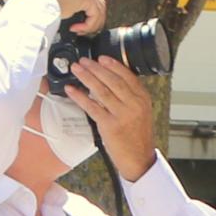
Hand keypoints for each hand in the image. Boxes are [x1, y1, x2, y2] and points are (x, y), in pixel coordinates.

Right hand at [33, 0, 102, 33]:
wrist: (34, 2)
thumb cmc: (36, 4)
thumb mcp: (51, 4)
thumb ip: (62, 7)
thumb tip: (63, 18)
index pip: (87, 0)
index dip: (86, 15)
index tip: (78, 26)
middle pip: (97, 5)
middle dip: (93, 20)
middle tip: (84, 31)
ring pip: (99, 10)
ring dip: (91, 24)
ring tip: (80, 32)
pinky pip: (95, 15)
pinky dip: (88, 25)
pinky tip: (76, 29)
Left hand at [66, 54, 159, 180]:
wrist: (138, 157)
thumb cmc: (137, 135)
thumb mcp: (141, 112)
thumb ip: (130, 97)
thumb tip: (109, 82)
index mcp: (143, 99)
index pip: (128, 77)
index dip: (114, 66)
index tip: (102, 58)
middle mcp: (134, 105)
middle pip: (113, 81)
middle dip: (96, 69)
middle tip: (84, 61)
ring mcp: (121, 115)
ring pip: (101, 91)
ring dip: (87, 78)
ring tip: (76, 69)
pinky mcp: (109, 126)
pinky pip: (92, 107)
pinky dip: (80, 97)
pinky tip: (71, 90)